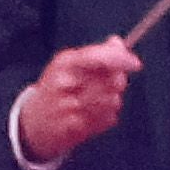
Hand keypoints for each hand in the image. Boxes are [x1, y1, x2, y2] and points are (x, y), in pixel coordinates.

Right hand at [19, 36, 137, 162]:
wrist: (33, 122)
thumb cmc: (55, 88)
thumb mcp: (69, 64)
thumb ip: (96, 53)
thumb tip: (117, 42)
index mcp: (64, 63)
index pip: (99, 57)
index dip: (121, 59)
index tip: (136, 64)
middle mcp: (66, 83)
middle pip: (112, 80)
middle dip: (117, 82)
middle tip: (109, 84)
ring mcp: (70, 107)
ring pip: (113, 100)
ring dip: (111, 100)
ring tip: (95, 100)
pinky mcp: (76, 127)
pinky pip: (108, 118)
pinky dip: (106, 116)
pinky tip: (91, 115)